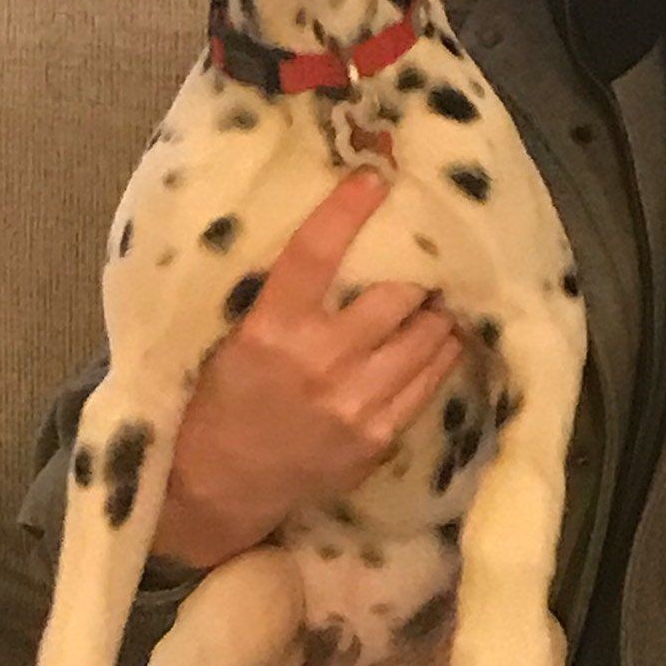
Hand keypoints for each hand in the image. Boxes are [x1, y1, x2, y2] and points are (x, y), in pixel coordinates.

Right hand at [154, 170, 463, 567]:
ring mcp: (357, 403)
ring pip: (426, 337)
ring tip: (441, 297)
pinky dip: (442, 354)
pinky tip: (444, 339)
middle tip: (428, 257)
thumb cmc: (223, 402)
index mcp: (271, 330)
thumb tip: (333, 246)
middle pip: (397, 295)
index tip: (375, 178)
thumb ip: (282, 299)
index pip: (315, 254)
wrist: (222, 488)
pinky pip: (430, 382)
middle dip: (417, 272)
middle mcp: (320, 362)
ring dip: (437, 312)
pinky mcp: (380, 436)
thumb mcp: (235, 339)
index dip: (346, 210)